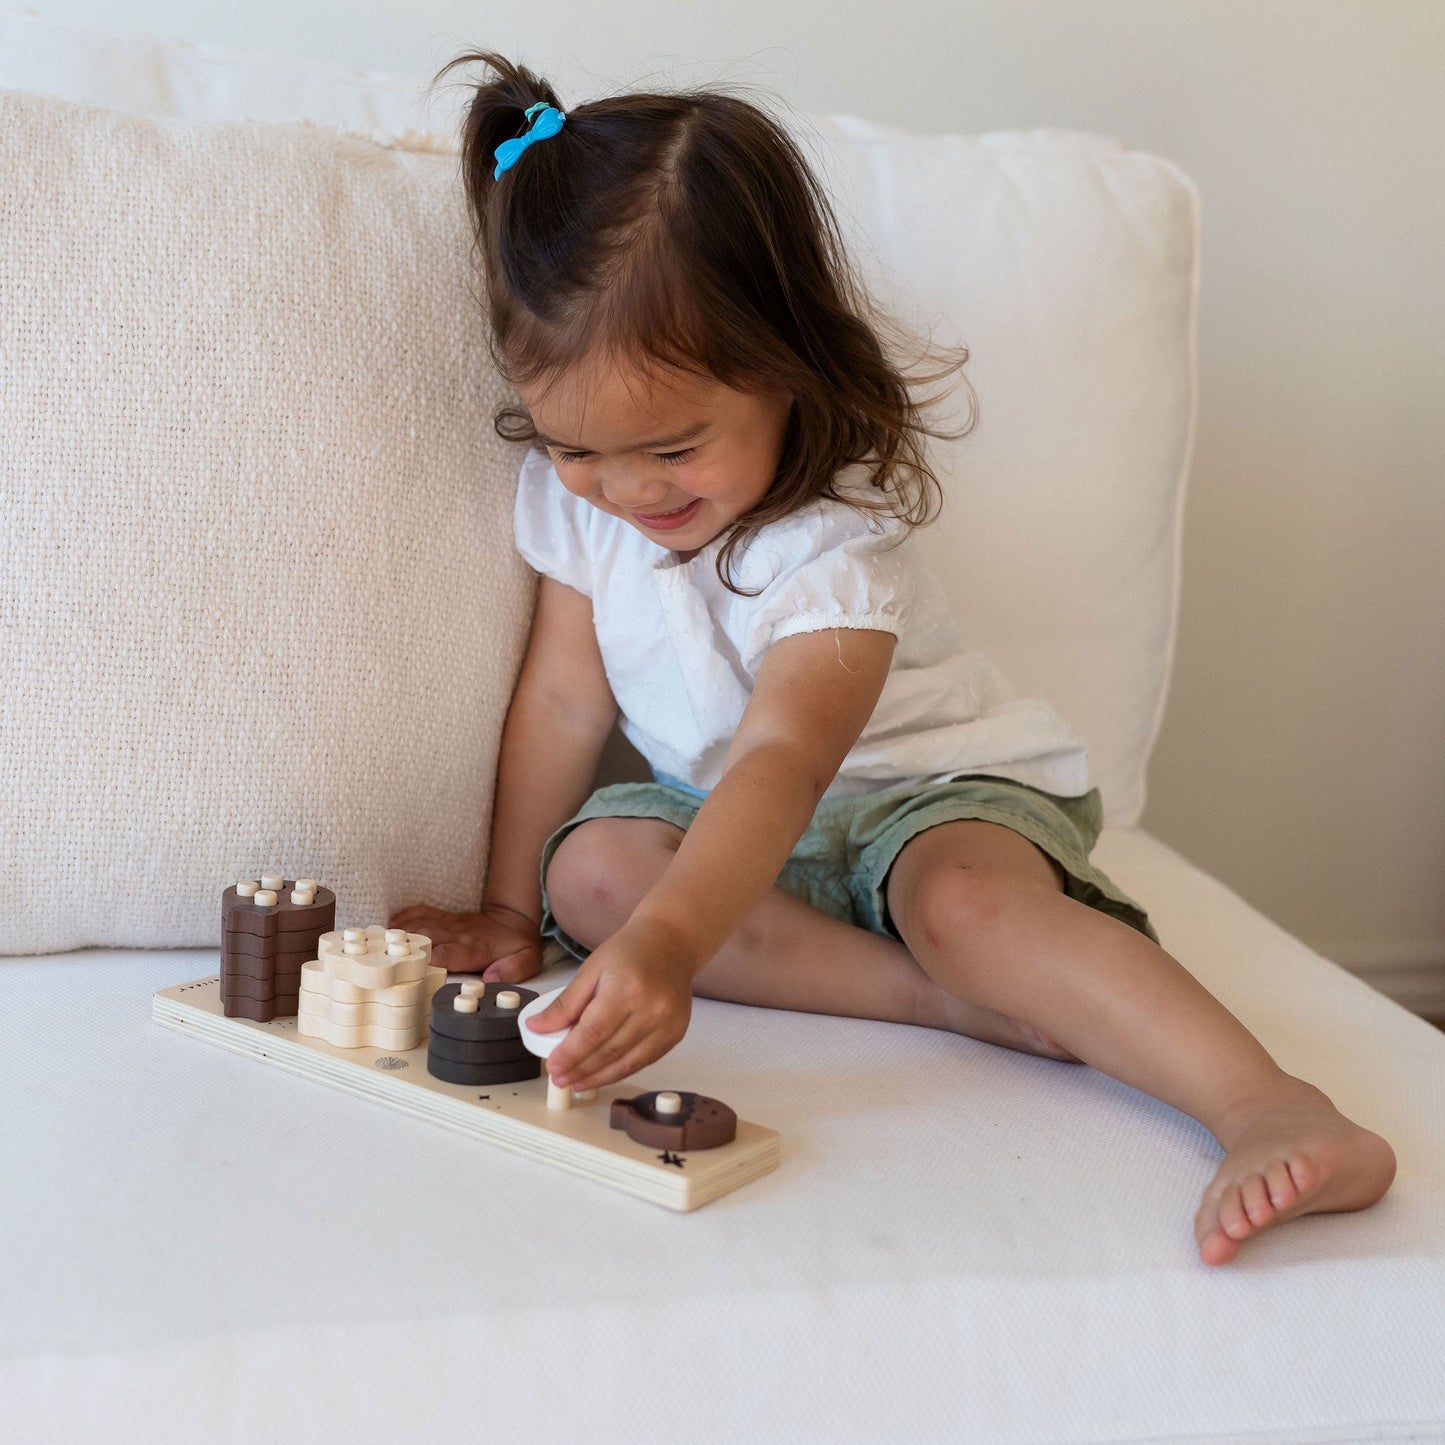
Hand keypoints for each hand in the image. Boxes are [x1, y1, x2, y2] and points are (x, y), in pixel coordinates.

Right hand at [388, 902, 541, 981]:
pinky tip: (386, 925)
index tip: (411, 968)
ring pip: (419, 924)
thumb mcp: (528, 959)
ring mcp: (449, 922)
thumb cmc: (517, 943)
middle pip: (426, 938)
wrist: (514, 917)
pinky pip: (419, 912)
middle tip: (380, 956)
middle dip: (405, 947)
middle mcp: (458, 933)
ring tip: (375, 942)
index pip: (448, 953)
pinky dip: (402, 917)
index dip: (430, 960)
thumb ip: (514, 969)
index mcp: (475, 947)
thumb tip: (491, 979)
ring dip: (398, 933)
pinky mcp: (443, 916)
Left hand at [525, 917, 694, 1091]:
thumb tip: (535, 1027)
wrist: (671, 943)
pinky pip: (644, 1061)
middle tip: (558, 1078)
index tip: (552, 1066)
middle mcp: (651, 1010)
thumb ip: (565, 1003)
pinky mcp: (676, 1034)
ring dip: (599, 1077)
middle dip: (580, 1069)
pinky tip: (602, 1074)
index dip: (571, 1054)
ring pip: (627, 1063)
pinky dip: (620, 1071)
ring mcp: (667, 1025)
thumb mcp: (590, 970)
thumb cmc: (629, 952)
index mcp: (626, 989)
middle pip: (609, 1051)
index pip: (593, 1032)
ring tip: (576, 1083)